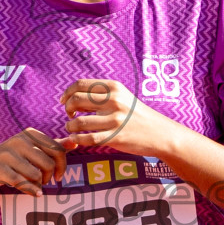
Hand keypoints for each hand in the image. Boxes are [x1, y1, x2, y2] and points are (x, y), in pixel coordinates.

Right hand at [0, 127, 67, 196]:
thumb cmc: (8, 162)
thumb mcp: (29, 151)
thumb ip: (52, 147)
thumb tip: (75, 141)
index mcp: (29, 134)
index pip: (57, 149)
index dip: (61, 166)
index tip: (57, 176)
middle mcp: (19, 140)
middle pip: (49, 163)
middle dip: (49, 177)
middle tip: (43, 182)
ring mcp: (8, 154)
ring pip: (37, 174)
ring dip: (38, 184)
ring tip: (31, 185)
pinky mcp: (0, 169)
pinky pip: (23, 183)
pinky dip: (31, 191)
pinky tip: (34, 193)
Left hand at [58, 78, 180, 156]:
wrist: (160, 133)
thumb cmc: (137, 115)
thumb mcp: (123, 97)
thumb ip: (101, 95)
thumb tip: (73, 97)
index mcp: (114, 88)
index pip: (80, 84)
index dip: (67, 93)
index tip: (63, 102)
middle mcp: (114, 101)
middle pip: (76, 100)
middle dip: (67, 109)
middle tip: (70, 116)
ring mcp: (115, 119)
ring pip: (78, 122)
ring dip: (70, 127)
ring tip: (73, 129)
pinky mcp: (115, 137)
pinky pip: (87, 139)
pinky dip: (77, 139)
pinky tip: (76, 139)